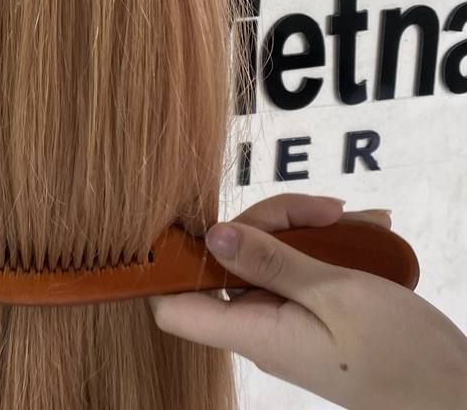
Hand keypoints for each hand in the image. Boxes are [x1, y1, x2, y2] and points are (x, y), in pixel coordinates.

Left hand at [149, 194, 466, 409]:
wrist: (456, 393)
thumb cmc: (403, 357)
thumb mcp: (337, 296)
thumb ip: (271, 261)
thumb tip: (212, 235)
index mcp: (254, 332)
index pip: (173, 307)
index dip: (166, 268)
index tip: (185, 222)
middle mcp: (260, 325)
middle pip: (227, 258)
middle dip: (268, 221)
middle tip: (322, 212)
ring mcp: (284, 316)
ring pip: (266, 252)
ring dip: (304, 228)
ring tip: (351, 220)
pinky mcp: (308, 309)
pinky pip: (297, 265)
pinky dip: (325, 244)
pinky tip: (360, 231)